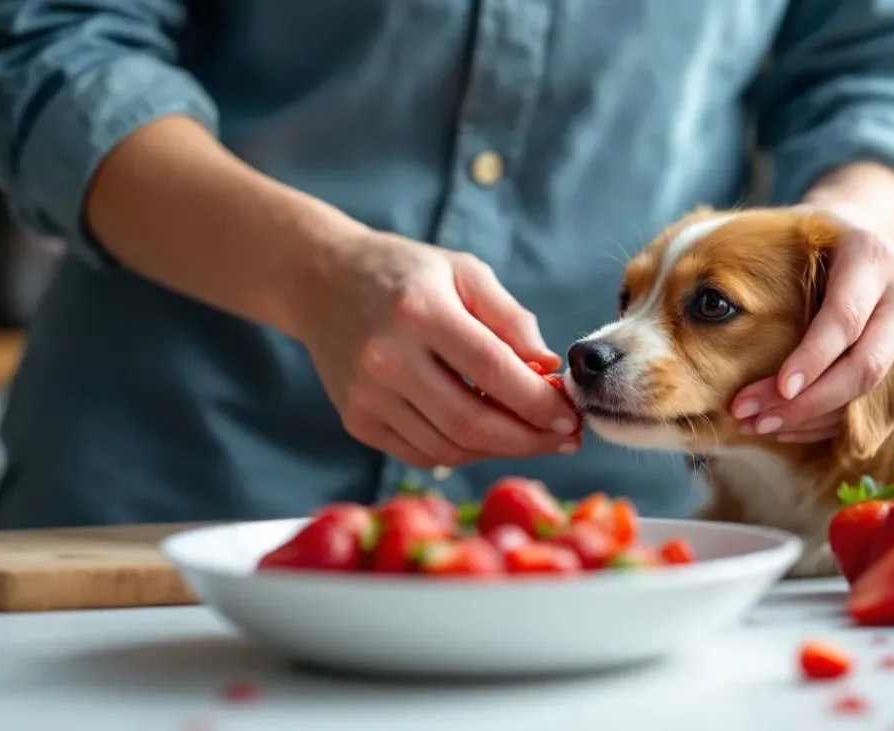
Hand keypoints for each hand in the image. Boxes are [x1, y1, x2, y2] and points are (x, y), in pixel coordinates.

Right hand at [294, 225, 580, 468]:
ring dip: (501, 449)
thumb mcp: (463, 272)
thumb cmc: (405, 273)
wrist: (322, 282)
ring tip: (535, 437)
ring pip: (450, 446)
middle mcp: (386, 358)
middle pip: (471, 422)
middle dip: (529, 439)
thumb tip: (548, 368)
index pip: (492, 371)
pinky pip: (422, 453)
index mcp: (419, 311)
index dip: (538, 402)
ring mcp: (366, 396)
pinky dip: (464, 451)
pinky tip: (489, 436)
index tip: (571, 414)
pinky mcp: (356, 420)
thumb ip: (510, 318)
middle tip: (566, 438)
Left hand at [729, 208, 893, 441]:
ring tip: (757, 424)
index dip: (812, 357)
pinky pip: (868, 406)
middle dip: (807, 400)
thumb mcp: (782, 236)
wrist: (849, 245)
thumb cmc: (797, 245)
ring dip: (809, 416)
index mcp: (869, 253)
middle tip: (751, 416)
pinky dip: (823, 422)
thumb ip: (743, 265)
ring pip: (868, 393)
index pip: (844, 317)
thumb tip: (675, 289)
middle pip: (865, 366)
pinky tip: (782, 427)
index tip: (778, 387)